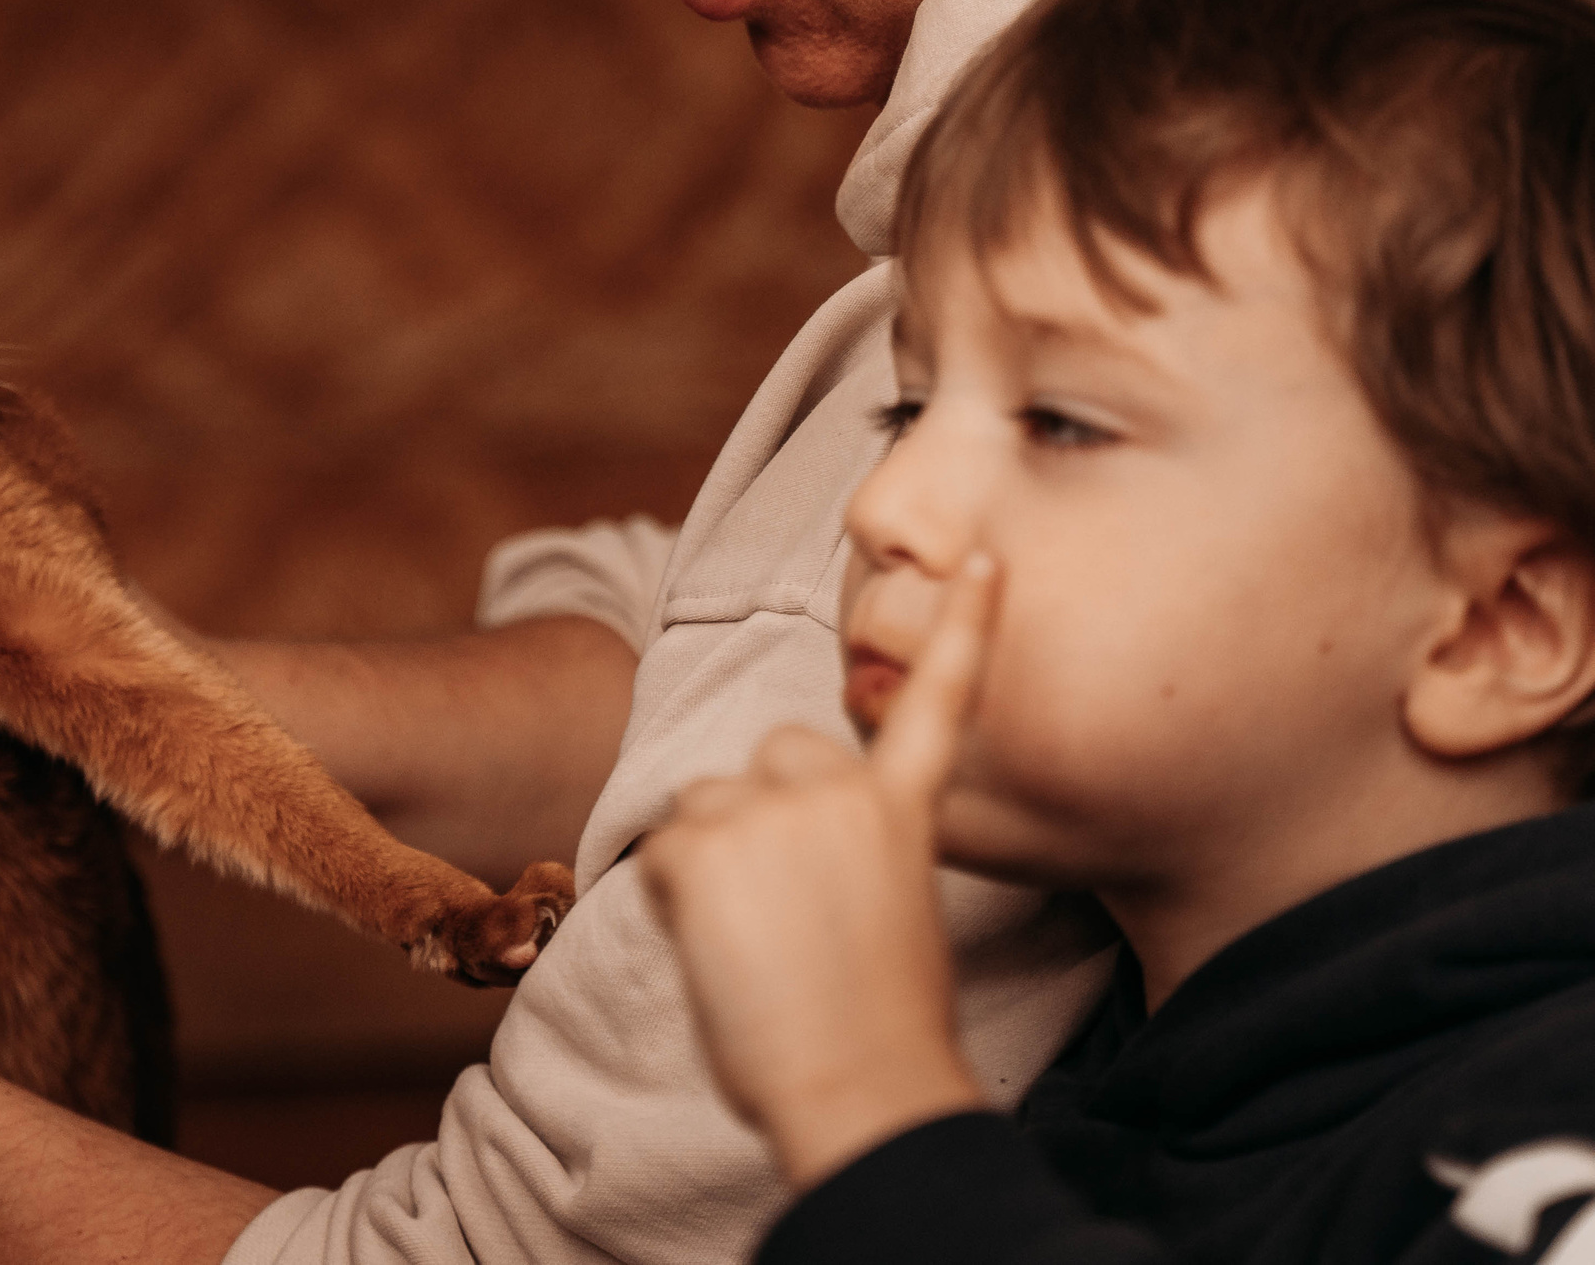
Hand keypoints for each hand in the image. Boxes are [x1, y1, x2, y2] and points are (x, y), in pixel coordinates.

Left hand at [641, 552, 998, 1188]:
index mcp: (905, 811)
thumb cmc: (882, 1035)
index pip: (938, 700)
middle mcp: (841, 789)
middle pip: (775, 756)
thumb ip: (851, 861)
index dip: (963, 628)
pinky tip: (720, 951)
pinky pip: (664, 852)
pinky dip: (673, 899)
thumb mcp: (891, 920)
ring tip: (756, 945)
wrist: (862, 1085)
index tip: (983, 562)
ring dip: (712, 860)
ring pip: (706, 805)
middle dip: (763, 811)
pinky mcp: (706, 841)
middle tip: (784, 910)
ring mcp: (771, 807)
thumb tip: (796, 871)